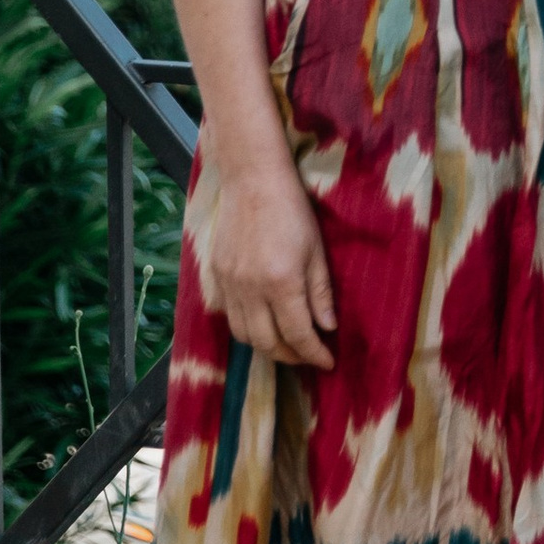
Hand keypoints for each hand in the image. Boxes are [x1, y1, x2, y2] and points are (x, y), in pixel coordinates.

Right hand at [203, 139, 337, 368]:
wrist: (251, 180)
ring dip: (267, 347)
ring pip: (244, 336)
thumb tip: (328, 328)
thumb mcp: (316, 251)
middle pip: (268, 344)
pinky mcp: (215, 277)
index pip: (299, 335)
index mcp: (282, 283)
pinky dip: (247, 329)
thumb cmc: (292, 210)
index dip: (314, 355)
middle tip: (309, 355)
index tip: (328, 362)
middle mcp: (251, 290)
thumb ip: (321, 293)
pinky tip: (262, 323)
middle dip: (291, 357)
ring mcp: (230, 285)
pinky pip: (230, 316)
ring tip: (287, 344)